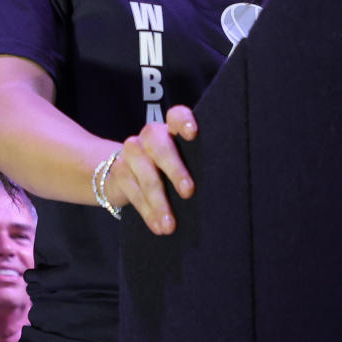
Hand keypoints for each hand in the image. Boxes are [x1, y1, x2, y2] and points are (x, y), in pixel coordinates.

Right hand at [105, 105, 196, 235]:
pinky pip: (133, 192)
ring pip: (146, 175)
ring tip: (170, 225)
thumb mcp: (181, 163)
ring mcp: (132, 152)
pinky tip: (157, 225)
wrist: (123, 174)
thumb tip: (222, 194)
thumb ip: (194, 166)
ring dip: (159, 201)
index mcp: (170, 130)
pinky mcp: (119, 171)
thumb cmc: (165, 170)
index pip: (176, 116)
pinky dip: (147, 211)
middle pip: (159, 145)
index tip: (192, 134)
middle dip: (174, 169)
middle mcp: (150, 137)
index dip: (183, 121)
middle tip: (188, 192)